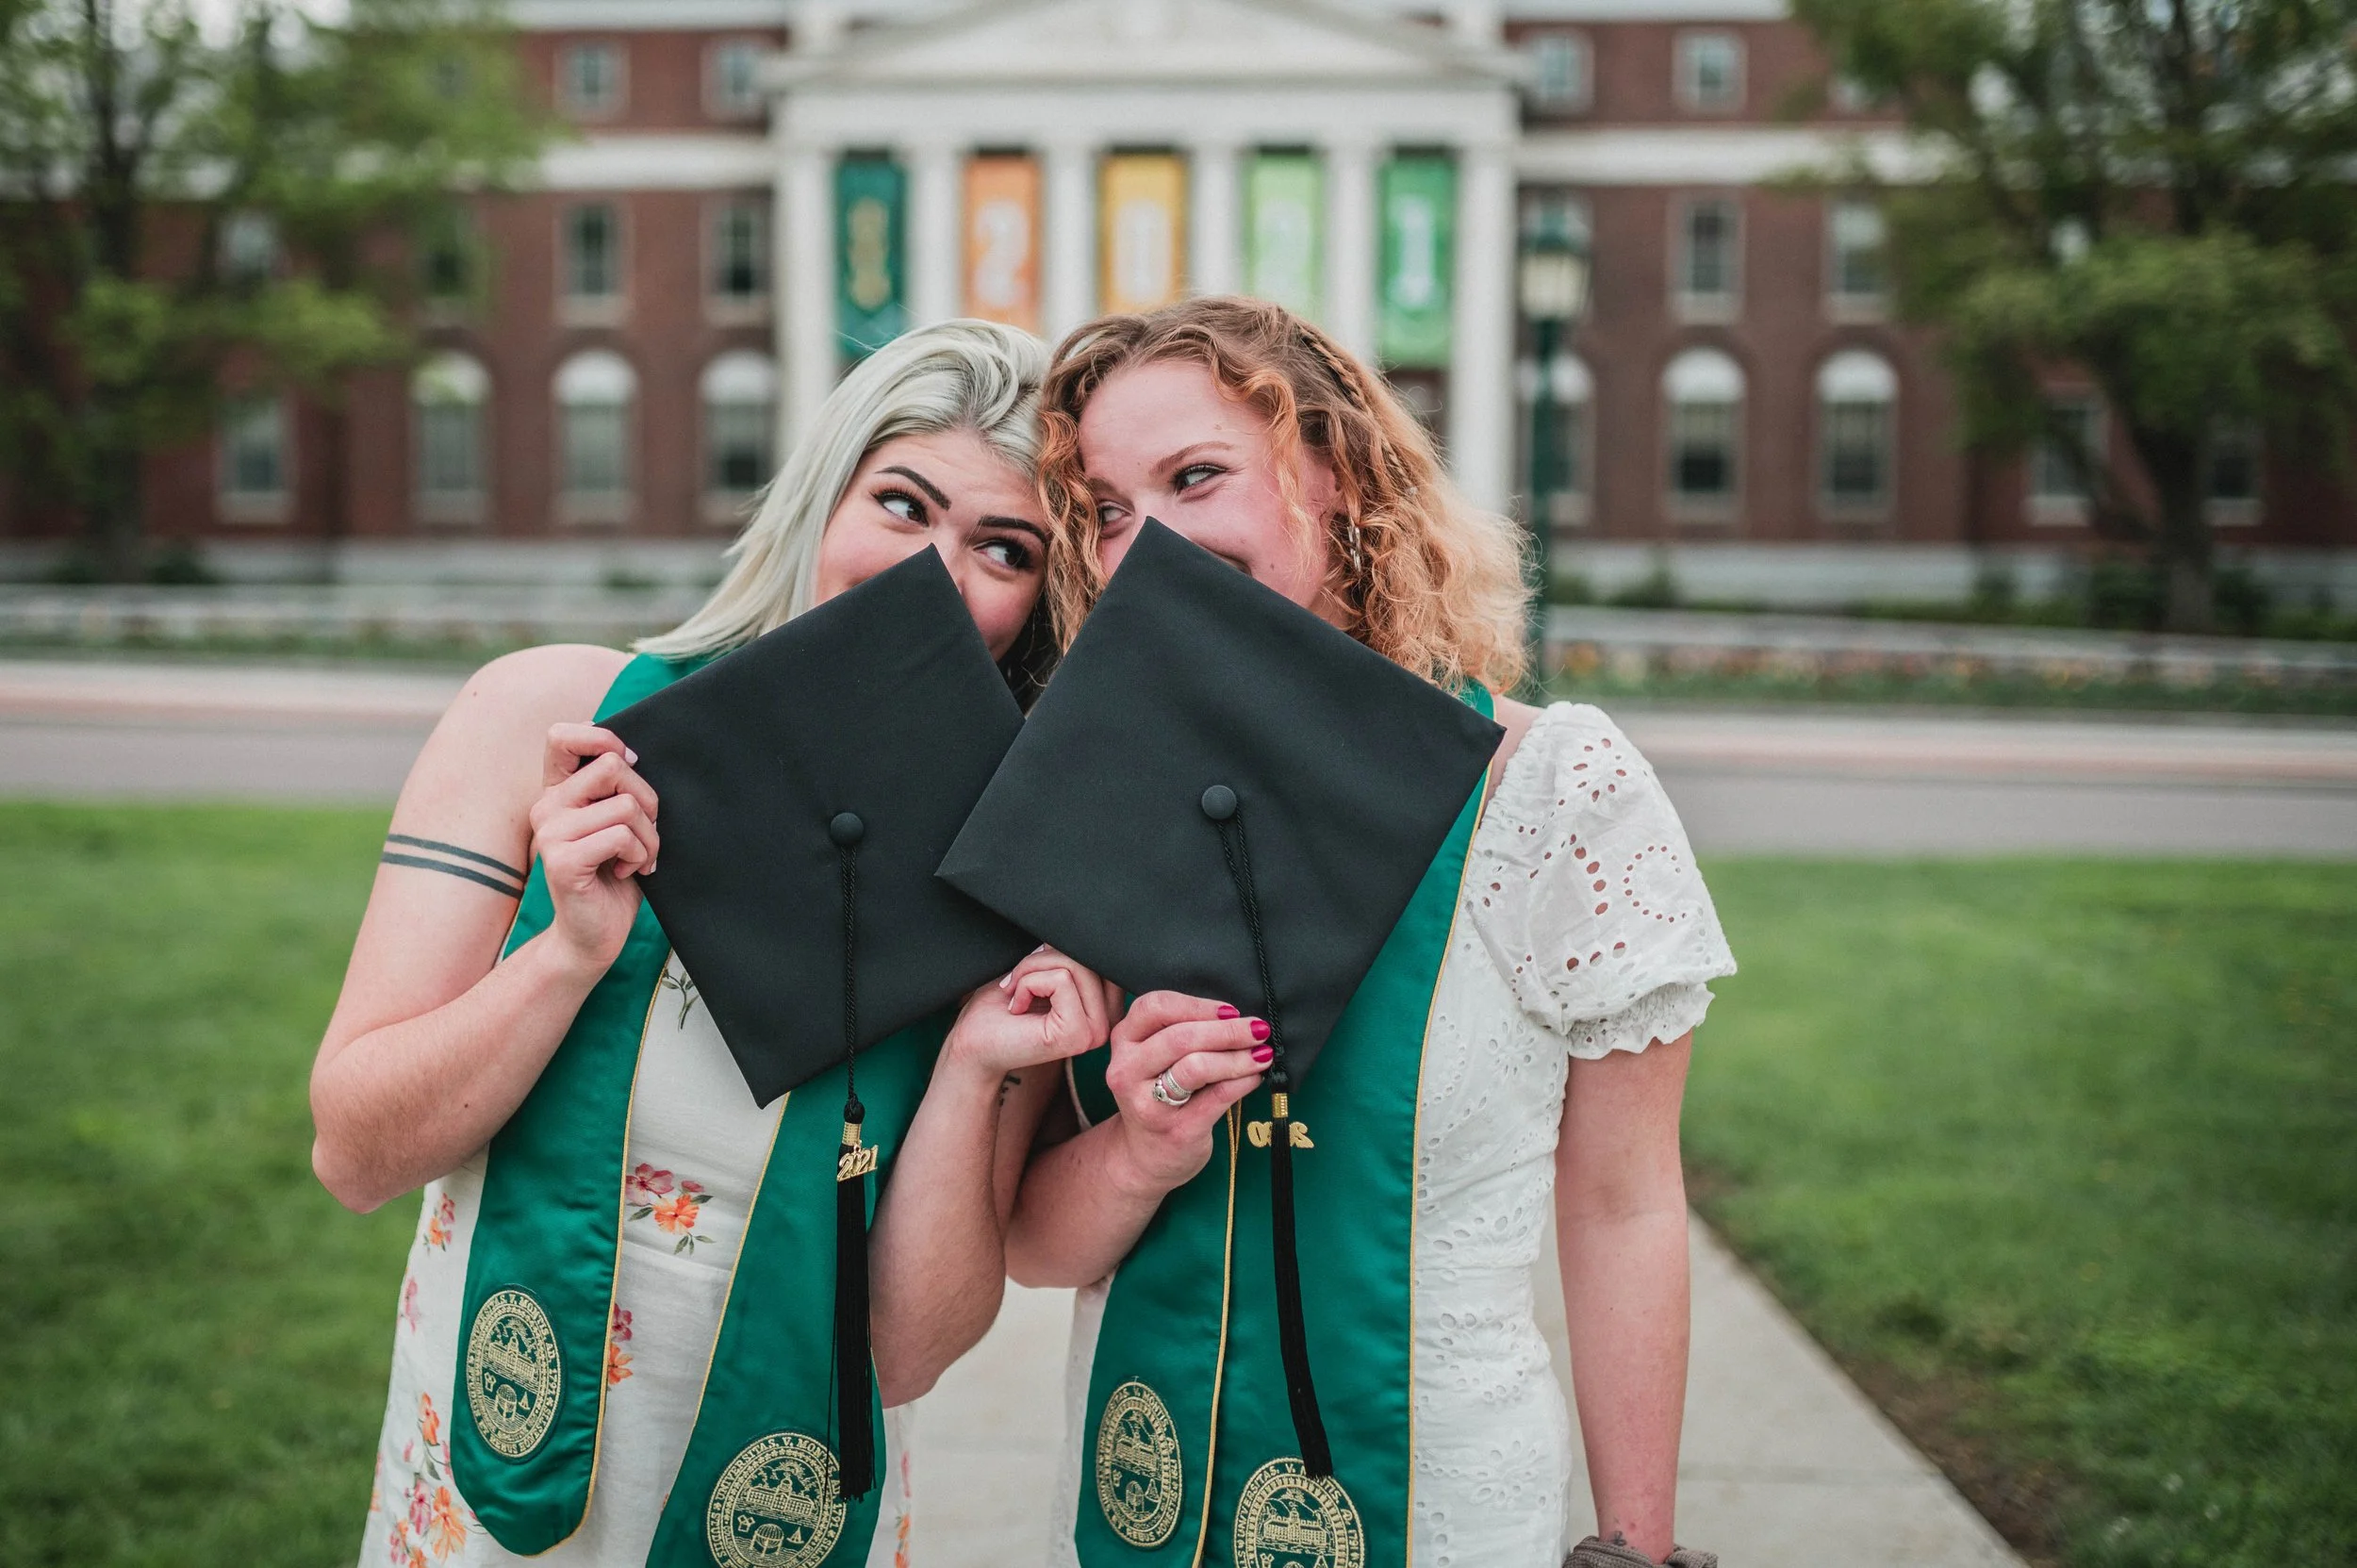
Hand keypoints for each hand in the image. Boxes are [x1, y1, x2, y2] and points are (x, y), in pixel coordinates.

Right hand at [528, 723, 658, 977]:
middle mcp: (546, 806)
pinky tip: (629, 871)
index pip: (562, 735)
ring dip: (650, 836)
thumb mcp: (617, 822)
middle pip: (614, 766)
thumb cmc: (613, 876)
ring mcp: (550, 833)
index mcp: (557, 791)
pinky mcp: (563, 861)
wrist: (592, 936)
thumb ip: (617, 788)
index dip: (604, 740)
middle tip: (647, 832)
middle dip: (648, 800)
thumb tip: (634, 755)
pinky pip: (622, 836)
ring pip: (627, 805)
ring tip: (640, 858)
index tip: (631, 768)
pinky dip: (641, 855)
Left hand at [947, 946, 1115, 1079]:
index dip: (1060, 951)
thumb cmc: (1001, 1007)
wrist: (973, 1043)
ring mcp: (1095, 1031)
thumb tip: (1081, 929)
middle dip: (1042, 959)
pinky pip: (1061, 980)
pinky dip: (1029, 984)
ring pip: (1075, 966)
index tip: (1031, 972)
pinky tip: (1017, 1007)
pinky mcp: (1076, 1035)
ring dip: (1032, 971)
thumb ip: (1070, 954)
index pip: (1099, 954)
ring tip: (1016, 994)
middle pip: (1089, 957)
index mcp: (1105, 1006)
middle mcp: (1108, 1021)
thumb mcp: (1044, 969)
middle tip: (1016, 982)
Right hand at [1103, 991, 1269, 1196]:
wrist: (1144, 1157)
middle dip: (1228, 1031)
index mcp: (1124, 1041)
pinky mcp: (1176, 1130)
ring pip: (1197, 1067)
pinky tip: (1255, 1076)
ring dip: (1237, 1057)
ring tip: (1262, 1054)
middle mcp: (1127, 1071)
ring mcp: (1149, 1104)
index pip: (1155, 1006)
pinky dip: (1243, 1082)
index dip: (1197, 1005)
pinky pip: (1218, 1097)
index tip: (1230, 1011)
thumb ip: (1178, 1031)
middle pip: (1180, 1037)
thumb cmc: (1157, 1095)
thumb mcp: (1153, 1057)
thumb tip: (1235, 1017)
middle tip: (1258, 1029)